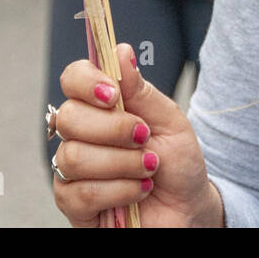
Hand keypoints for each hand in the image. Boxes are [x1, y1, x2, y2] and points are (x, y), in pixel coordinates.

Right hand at [52, 44, 223, 227]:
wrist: (189, 207)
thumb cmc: (178, 162)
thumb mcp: (169, 120)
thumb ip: (141, 89)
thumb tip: (120, 50)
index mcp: (99, 106)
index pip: (73, 79)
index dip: (87, 82)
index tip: (115, 94)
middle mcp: (79, 134)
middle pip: (69, 117)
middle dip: (113, 129)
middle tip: (144, 138)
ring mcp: (71, 169)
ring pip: (73, 157)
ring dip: (121, 163)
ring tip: (148, 168)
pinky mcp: (73, 204)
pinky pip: (79, 193)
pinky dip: (118, 190)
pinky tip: (138, 191)